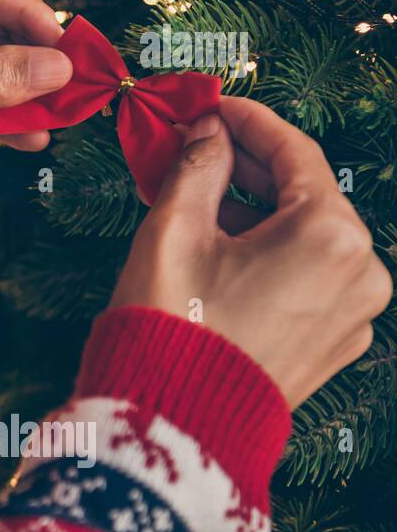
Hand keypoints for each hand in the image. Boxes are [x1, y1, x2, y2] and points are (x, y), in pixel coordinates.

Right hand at [110, 97, 391, 408]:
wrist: (172, 426)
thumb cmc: (172, 327)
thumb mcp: (173, 228)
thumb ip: (197, 165)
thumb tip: (207, 132)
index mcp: (331, 238)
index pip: (294, 153)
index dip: (247, 121)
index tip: (212, 105)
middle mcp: (359, 274)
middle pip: (303, 196)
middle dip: (245, 169)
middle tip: (194, 147)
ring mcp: (352, 315)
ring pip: (304, 239)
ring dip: (253, 213)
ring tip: (195, 201)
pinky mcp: (333, 345)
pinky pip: (306, 279)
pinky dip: (267, 255)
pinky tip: (218, 248)